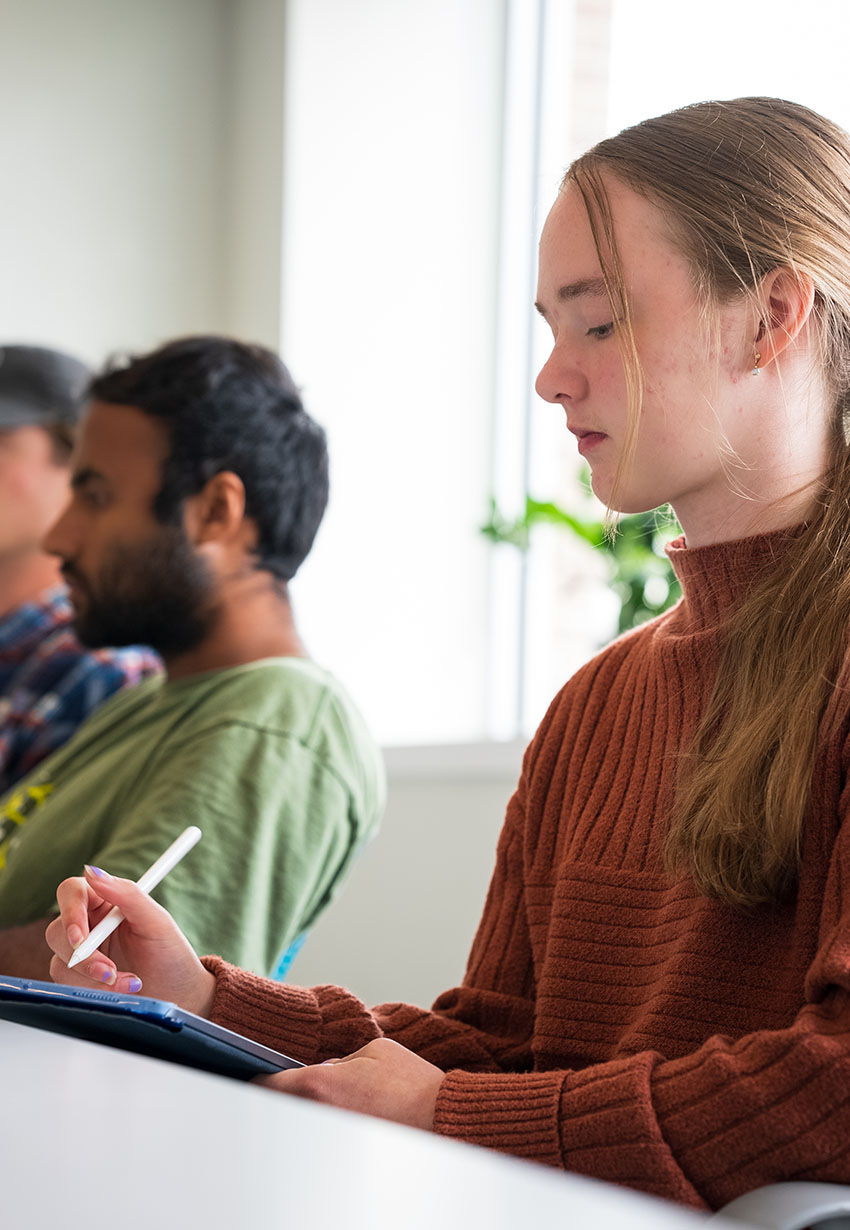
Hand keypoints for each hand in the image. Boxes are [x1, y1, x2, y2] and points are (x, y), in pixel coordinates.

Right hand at [45, 865, 215, 1016]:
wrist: (177, 994)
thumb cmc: (170, 954)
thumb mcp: (156, 921)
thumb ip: (128, 894)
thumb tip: (92, 871)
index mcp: (104, 900)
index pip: (71, 892)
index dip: (70, 913)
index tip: (81, 939)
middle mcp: (89, 924)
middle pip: (58, 931)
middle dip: (84, 956)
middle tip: (110, 971)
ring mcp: (82, 953)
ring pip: (61, 962)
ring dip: (93, 978)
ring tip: (130, 982)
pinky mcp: (79, 980)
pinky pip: (68, 985)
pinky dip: (94, 991)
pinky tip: (122, 990)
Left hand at [255, 1037, 443, 1129]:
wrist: (441, 1117)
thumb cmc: (411, 1083)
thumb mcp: (373, 1051)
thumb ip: (340, 1059)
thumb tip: (327, 1068)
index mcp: (318, 1085)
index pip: (267, 1085)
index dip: (258, 1077)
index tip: (255, 1074)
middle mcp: (318, 1115)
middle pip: (280, 1107)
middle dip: (281, 1097)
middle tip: (281, 1089)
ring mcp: (330, 1137)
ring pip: (301, 1121)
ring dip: (304, 1111)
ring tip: (321, 1101)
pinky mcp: (346, 1152)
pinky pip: (324, 1133)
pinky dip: (325, 1123)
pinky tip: (339, 1116)